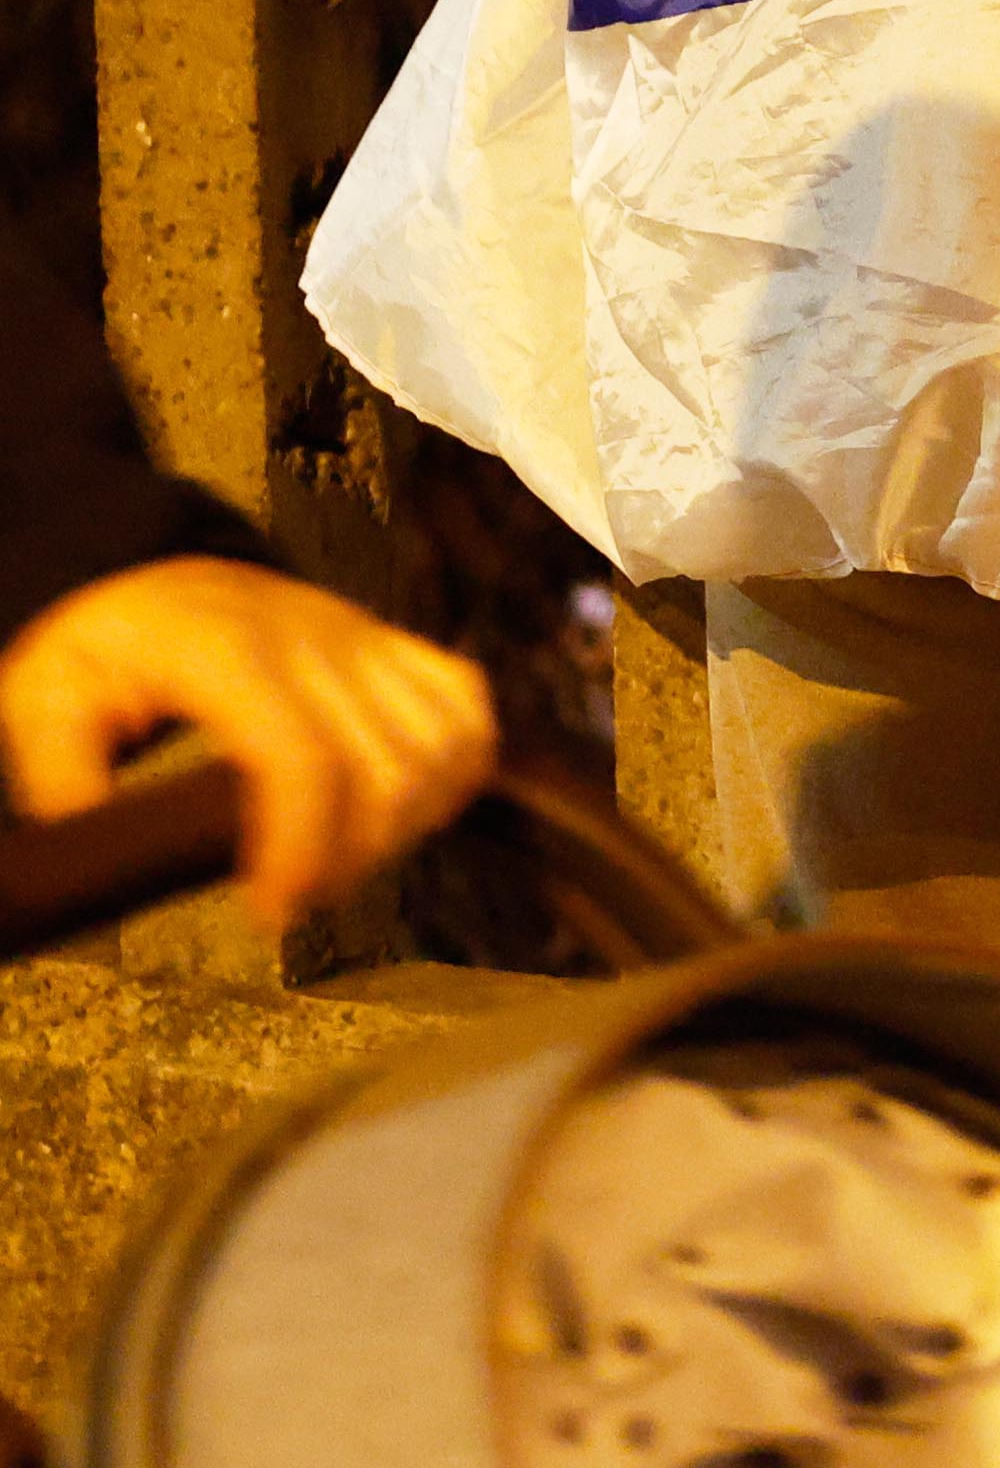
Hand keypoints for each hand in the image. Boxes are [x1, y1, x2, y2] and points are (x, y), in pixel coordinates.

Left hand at [0, 559, 495, 929]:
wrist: (156, 576)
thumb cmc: (106, 645)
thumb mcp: (45, 701)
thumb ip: (65, 775)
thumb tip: (104, 843)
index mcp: (228, 653)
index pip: (304, 758)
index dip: (304, 847)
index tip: (273, 910)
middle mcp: (315, 639)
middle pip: (389, 764)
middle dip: (357, 855)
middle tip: (299, 897)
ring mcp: (364, 637)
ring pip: (442, 740)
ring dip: (411, 820)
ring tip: (348, 859)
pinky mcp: (394, 643)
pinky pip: (465, 702)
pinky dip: (458, 765)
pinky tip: (410, 806)